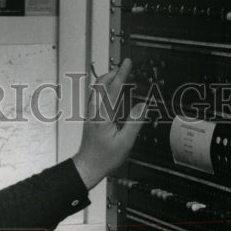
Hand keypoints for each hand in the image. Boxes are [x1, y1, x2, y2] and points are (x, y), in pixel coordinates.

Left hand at [72, 58, 146, 189]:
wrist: (87, 167)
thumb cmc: (104, 158)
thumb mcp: (125, 143)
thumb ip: (134, 123)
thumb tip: (143, 106)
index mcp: (104, 116)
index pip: (113, 90)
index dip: (121, 75)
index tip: (127, 63)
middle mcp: (95, 113)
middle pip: (100, 86)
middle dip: (112, 74)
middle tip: (123, 67)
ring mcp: (90, 115)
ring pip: (96, 91)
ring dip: (106, 81)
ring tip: (117, 76)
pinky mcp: (90, 120)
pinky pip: (95, 98)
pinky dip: (103, 90)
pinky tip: (109, 93)